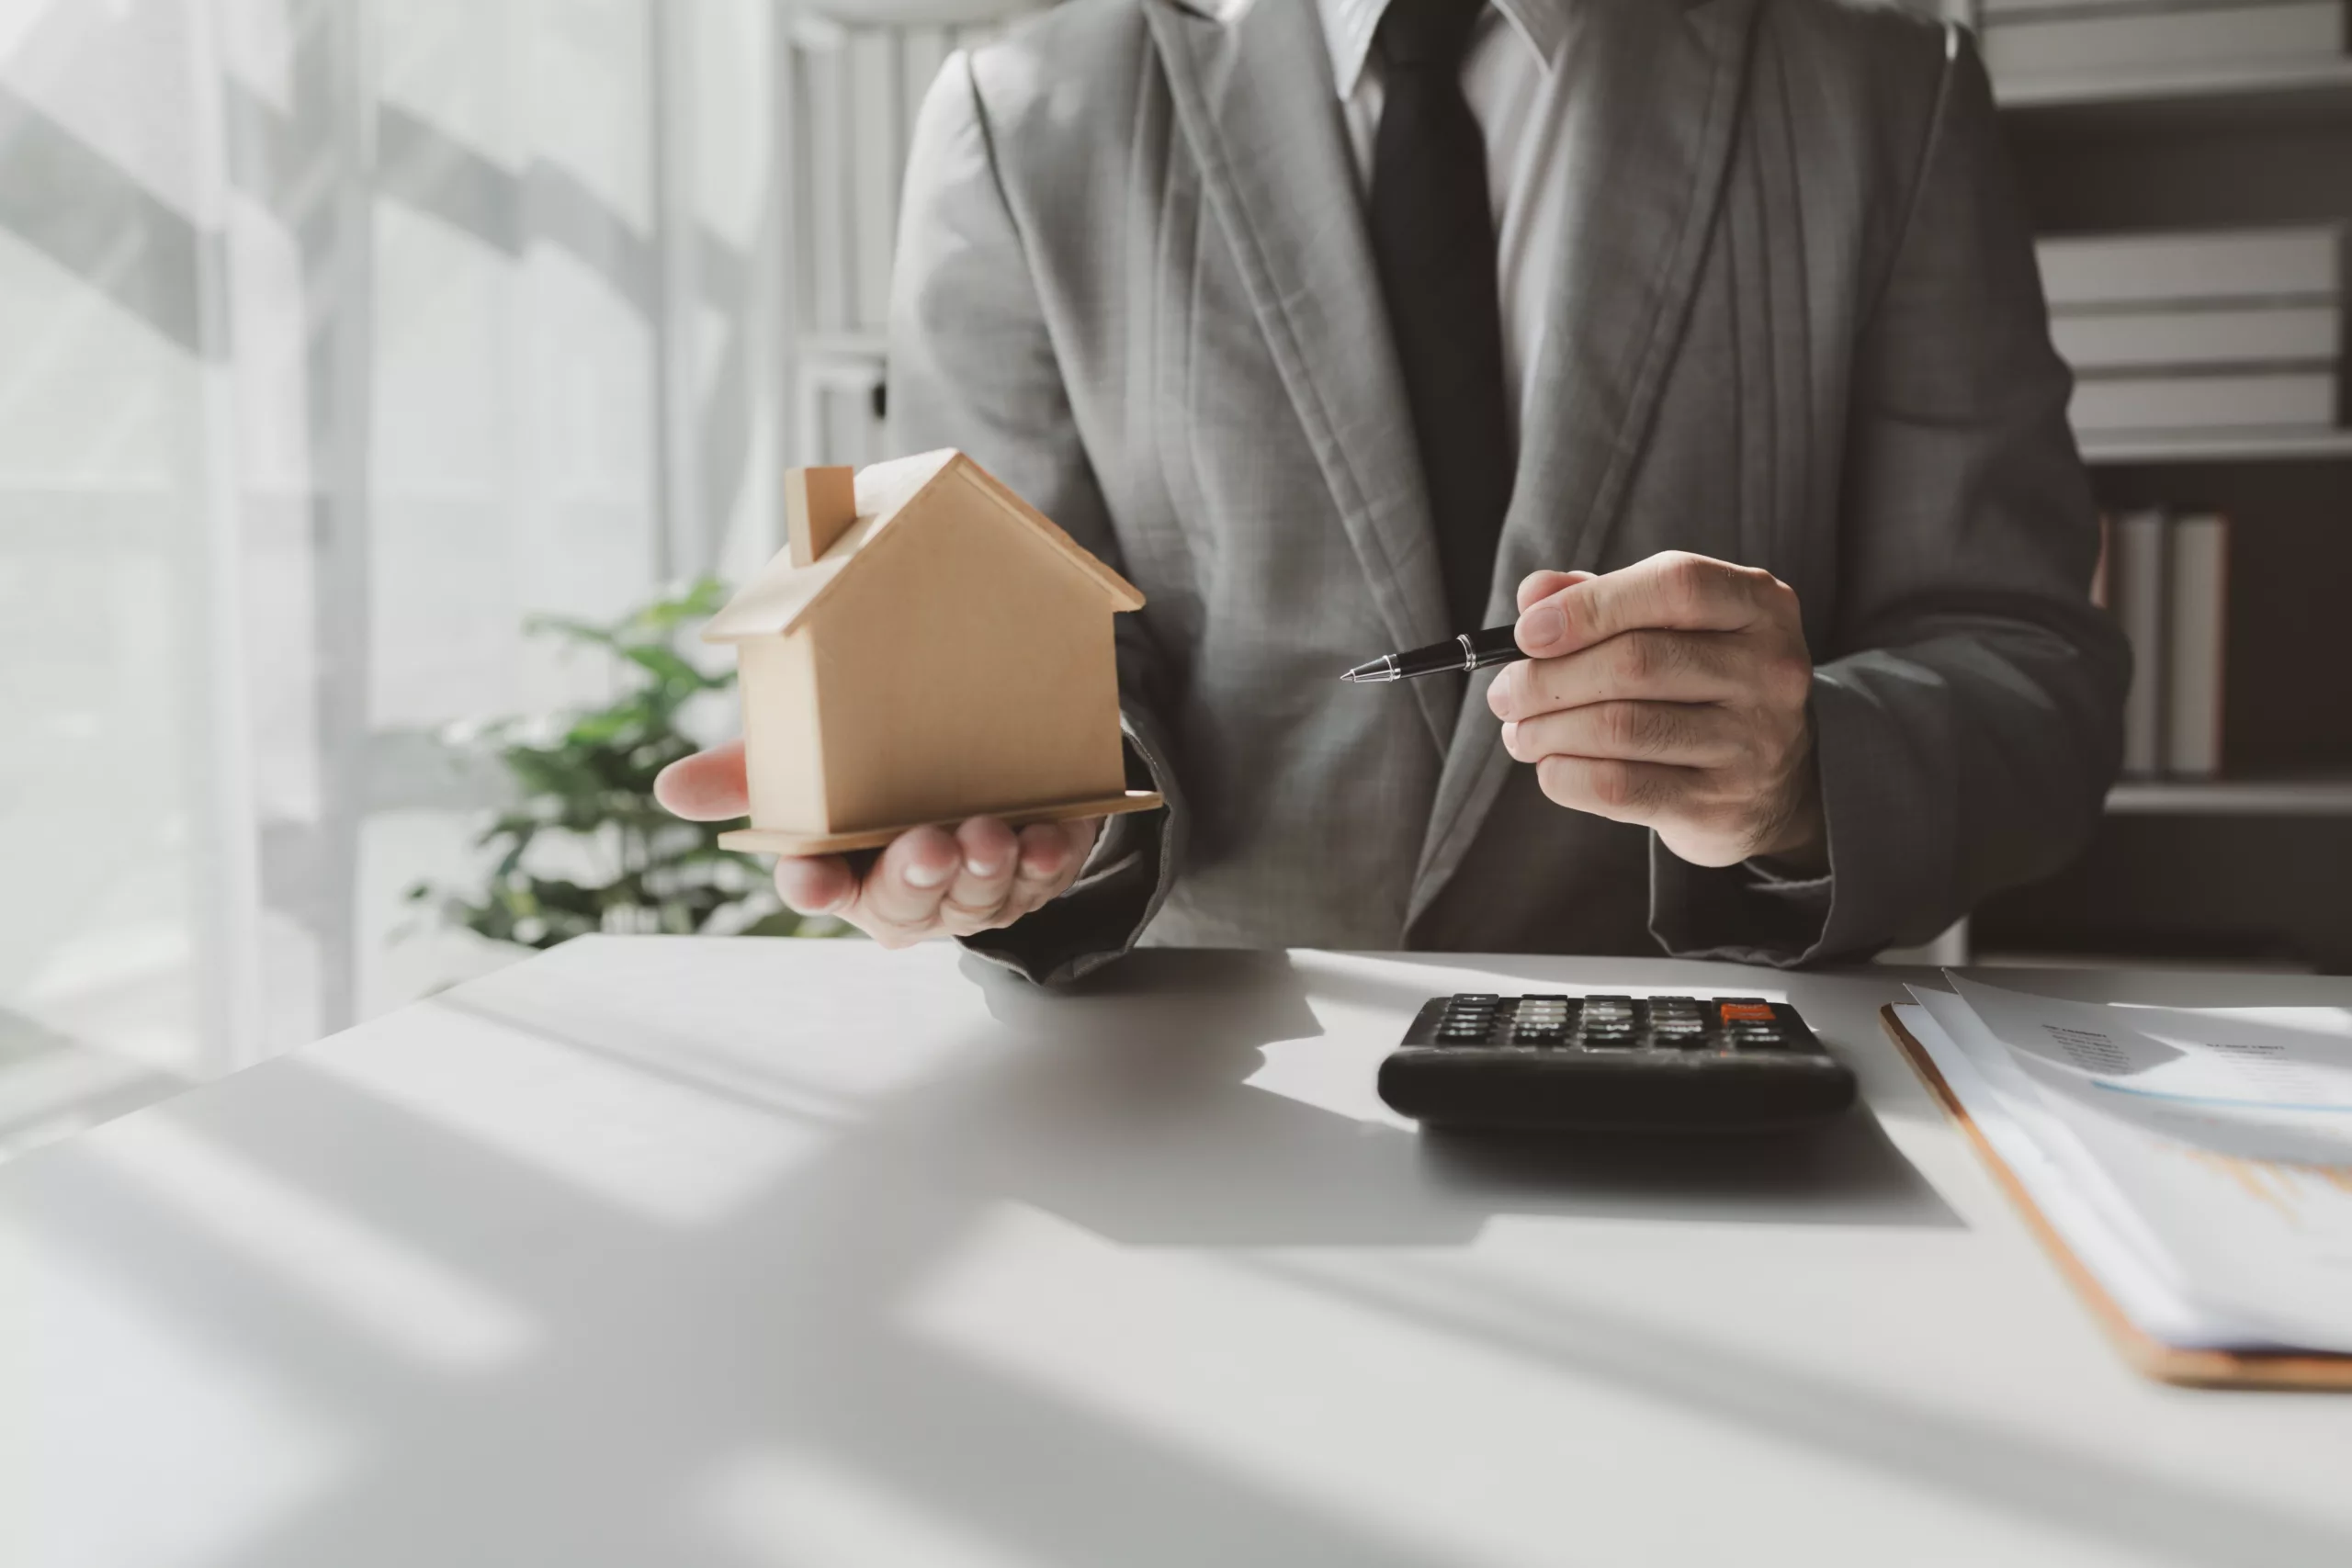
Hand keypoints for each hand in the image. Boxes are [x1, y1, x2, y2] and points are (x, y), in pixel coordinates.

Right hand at [653, 740, 1100, 945]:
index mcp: (840, 867)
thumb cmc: (875, 765)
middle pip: (903, 903)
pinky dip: (1047, 861)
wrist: (972, 742)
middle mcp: (904, 891)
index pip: (815, 886)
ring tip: (991, 835)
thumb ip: (748, 769)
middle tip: (927, 847)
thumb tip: (672, 788)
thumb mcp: (809, 756)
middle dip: (915, 879)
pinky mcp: (1032, 873)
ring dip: (985, 872)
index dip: (813, 886)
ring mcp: (970, 890)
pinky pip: (1042, 879)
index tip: (812, 878)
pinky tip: (1048, 838)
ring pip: (977, 898)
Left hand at [1486, 552, 1822, 870]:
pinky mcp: (1722, 805)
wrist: (1771, 788)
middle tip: (1505, 694)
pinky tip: (1549, 767)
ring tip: (1519, 731)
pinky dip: (1565, 776)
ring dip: (1547, 729)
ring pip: (1621, 727)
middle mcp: (1769, 669)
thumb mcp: (1670, 628)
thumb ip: (1602, 599)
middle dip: (1548, 678)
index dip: (1590, 605)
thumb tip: (1533, 595)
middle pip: (1635, 661)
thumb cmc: (1700, 687)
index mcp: (1758, 605)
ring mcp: (1754, 742)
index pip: (1674, 586)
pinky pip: (1620, 787)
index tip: (1528, 633)